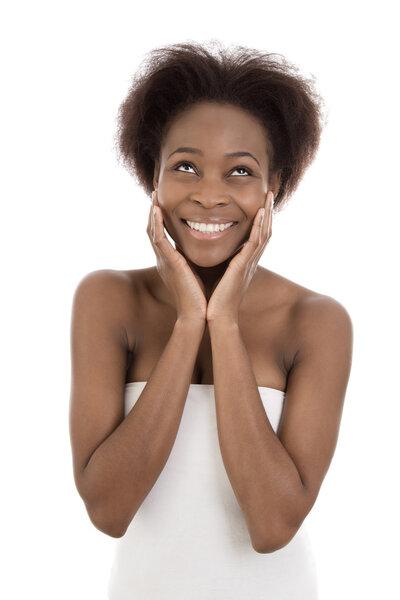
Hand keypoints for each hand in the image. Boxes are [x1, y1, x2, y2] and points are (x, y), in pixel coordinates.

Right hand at [147, 190, 206, 324]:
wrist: (198, 315)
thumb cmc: (200, 297)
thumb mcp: (195, 273)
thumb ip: (194, 261)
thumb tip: (203, 251)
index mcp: (170, 261)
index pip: (161, 234)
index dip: (160, 219)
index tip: (162, 203)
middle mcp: (164, 259)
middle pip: (152, 229)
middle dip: (153, 211)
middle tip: (154, 193)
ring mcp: (164, 261)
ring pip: (153, 231)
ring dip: (153, 212)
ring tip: (154, 195)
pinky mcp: (170, 263)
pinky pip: (159, 239)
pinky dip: (157, 224)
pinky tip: (158, 210)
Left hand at [206, 191, 273, 323]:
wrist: (217, 316)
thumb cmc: (216, 299)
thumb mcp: (220, 275)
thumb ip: (223, 263)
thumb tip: (215, 253)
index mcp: (245, 262)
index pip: (257, 236)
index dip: (261, 219)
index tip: (261, 202)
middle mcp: (251, 261)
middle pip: (265, 231)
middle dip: (268, 212)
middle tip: (269, 193)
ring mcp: (249, 264)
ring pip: (264, 234)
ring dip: (267, 214)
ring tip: (268, 197)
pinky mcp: (243, 266)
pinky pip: (255, 243)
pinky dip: (259, 227)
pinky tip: (261, 213)